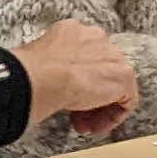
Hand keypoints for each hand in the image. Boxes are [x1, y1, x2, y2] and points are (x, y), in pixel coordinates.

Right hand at [15, 19, 138, 134]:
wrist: (43, 76)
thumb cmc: (31, 70)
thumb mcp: (38, 61)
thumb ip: (52, 66)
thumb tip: (49, 82)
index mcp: (73, 30)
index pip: (82, 57)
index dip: (74, 80)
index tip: (64, 95)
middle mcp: (96, 38)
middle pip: (101, 71)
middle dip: (89, 95)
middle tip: (75, 115)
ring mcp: (113, 56)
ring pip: (113, 86)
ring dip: (99, 108)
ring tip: (83, 125)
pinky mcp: (124, 76)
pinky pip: (125, 101)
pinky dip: (112, 117)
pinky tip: (95, 127)